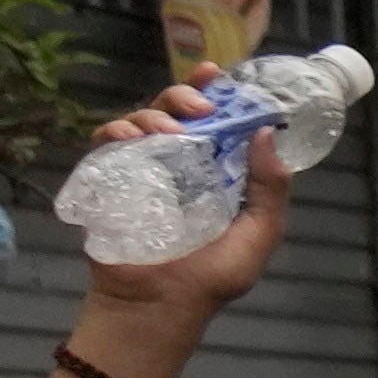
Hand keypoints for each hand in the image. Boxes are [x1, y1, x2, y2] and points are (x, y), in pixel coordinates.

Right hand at [67, 94, 295, 323]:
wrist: (159, 303)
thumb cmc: (212, 276)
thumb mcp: (258, 234)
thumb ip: (269, 189)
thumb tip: (266, 134)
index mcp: (219, 172)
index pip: (218, 122)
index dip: (216, 94)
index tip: (216, 74)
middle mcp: (181, 164)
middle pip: (177, 110)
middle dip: (185, 96)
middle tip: (199, 107)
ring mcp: (144, 168)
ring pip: (142, 119)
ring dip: (154, 114)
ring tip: (169, 131)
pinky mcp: (111, 178)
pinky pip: (107, 141)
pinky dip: (116, 130)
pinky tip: (130, 138)